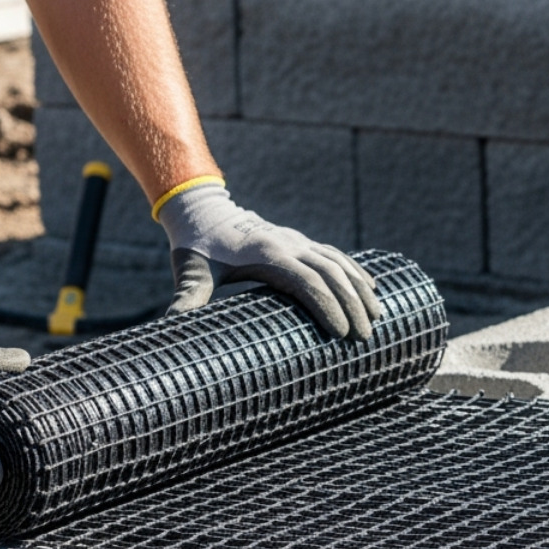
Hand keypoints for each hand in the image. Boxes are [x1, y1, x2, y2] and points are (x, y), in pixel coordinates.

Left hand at [155, 179, 380, 338]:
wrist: (204, 211)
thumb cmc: (197, 247)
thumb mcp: (189, 271)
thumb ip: (186, 297)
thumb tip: (171, 327)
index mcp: (267, 252)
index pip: (307, 280)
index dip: (326, 306)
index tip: (340, 333)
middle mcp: (290, 243)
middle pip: (331, 273)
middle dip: (352, 304)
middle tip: (365, 337)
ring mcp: (299, 241)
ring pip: (340, 263)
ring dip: (360, 289)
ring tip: (376, 317)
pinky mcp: (303, 242)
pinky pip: (337, 256)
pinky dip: (356, 272)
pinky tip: (372, 288)